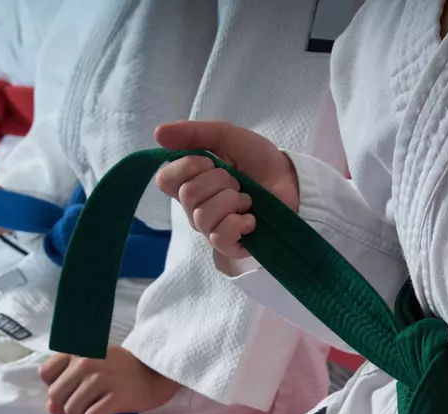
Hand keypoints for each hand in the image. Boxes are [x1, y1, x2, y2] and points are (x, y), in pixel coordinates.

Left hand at [39, 346, 181, 413]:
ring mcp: (102, 379)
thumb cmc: (120, 369)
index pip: (45, 374)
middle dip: (68, 403)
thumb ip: (68, 382)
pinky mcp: (116, 397)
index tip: (71, 387)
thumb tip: (51, 408)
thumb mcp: (92, 364)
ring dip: (82, 413)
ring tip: (98, 405)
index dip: (55, 385)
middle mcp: (87, 362)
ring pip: (72, 410)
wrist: (155, 372)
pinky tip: (106, 412)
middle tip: (86, 401)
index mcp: (78, 351)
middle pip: (56, 396)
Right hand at [154, 120, 298, 258]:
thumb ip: (193, 133)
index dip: (187, 167)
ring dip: (231, 199)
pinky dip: (239, 222)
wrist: (290, 179)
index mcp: (188, 183)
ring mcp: (210, 229)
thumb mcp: (226, 136)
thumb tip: (157, 133)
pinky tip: (250, 218)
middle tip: (236, 181)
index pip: (164, 179)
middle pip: (187, 195)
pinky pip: (219, 236)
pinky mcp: (229, 245)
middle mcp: (193, 209)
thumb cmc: (257, 160)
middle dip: (219, 180)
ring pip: (203, 215)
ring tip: (246, 198)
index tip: (210, 161)